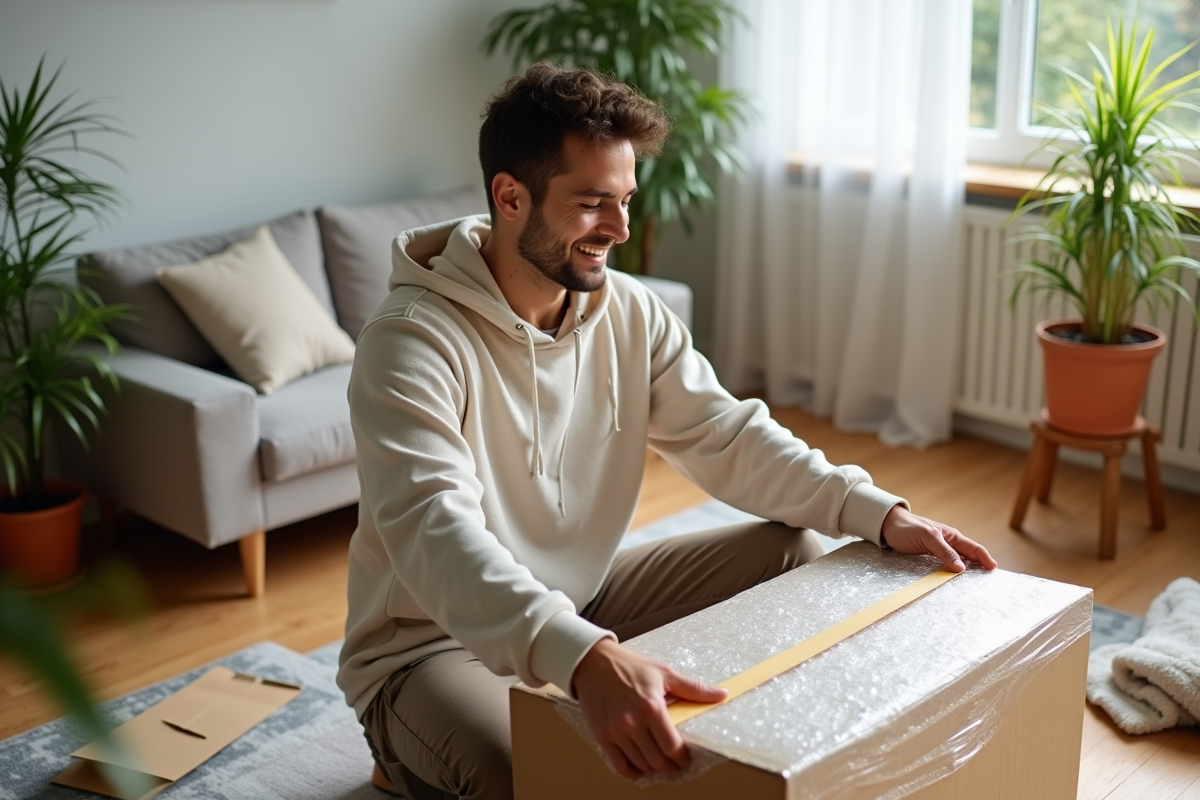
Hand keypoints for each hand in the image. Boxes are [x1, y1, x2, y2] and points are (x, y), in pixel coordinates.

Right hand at [571, 637, 726, 779]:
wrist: (594, 662)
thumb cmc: (630, 666)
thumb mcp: (665, 673)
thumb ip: (694, 689)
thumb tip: (722, 694)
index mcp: (651, 707)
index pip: (672, 746)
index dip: (682, 758)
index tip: (685, 758)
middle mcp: (632, 722)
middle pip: (657, 760)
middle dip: (670, 765)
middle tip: (674, 762)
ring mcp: (615, 731)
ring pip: (641, 764)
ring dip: (653, 767)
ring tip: (659, 760)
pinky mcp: (602, 736)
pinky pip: (619, 765)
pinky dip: (632, 771)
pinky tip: (639, 765)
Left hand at [880, 506, 997, 572]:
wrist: (888, 526)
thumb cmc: (908, 527)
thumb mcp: (927, 537)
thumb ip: (944, 551)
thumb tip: (961, 568)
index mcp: (952, 536)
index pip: (974, 548)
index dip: (986, 558)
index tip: (994, 570)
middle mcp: (949, 544)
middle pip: (969, 558)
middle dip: (980, 568)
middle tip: (987, 583)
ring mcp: (940, 551)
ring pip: (958, 564)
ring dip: (966, 573)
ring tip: (973, 586)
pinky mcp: (930, 558)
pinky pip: (945, 567)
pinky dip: (951, 575)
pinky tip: (952, 583)